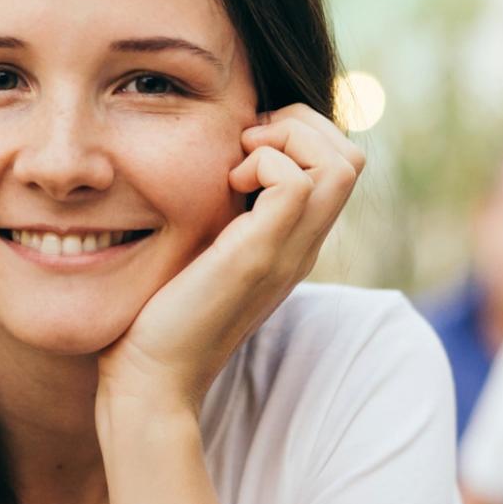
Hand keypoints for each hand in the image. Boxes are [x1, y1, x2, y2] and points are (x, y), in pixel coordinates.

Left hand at [97, 103, 363, 420]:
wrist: (152, 377)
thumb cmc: (161, 317)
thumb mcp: (202, 252)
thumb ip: (221, 217)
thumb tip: (214, 170)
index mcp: (293, 243)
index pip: (339, 165)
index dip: (298, 134)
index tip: (242, 148)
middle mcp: (302, 247)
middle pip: (350, 157)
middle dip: (298, 125)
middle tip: (243, 146)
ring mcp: (287, 252)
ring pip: (340, 163)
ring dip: (285, 140)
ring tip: (237, 164)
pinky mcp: (259, 256)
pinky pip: (296, 182)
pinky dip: (264, 162)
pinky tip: (226, 184)